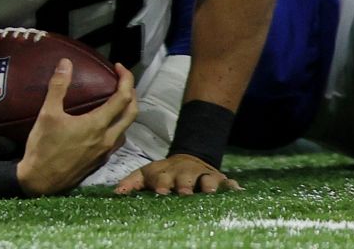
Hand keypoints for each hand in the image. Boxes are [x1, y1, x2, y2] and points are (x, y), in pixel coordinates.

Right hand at [16, 58, 137, 196]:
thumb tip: (65, 63)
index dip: (126, 78)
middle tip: (121, 80)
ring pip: (126, 128)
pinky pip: (117, 140)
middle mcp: (107, 139)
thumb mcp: (47, 114)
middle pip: (132, 113)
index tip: (118, 66)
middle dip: (131, 93)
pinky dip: (117, 126)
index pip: (123, 97)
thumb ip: (58, 86)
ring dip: (126, 112)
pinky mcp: (99, 162)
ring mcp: (105, 152)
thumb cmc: (43, 147)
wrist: (39, 182)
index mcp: (98, 125)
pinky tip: (103, 123)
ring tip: (114, 99)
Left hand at [114, 153, 241, 195]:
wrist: (188, 159)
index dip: (162, 183)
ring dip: (209, 184)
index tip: (161, 191)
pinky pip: (227, 182)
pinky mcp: (219, 179)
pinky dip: (232, 186)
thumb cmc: (164, 173)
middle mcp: (185, 173)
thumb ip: (131, 183)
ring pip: (207, 179)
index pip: (162, 176)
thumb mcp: (146, 174)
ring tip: (211, 192)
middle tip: (185, 193)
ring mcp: (203, 175)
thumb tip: (116, 194)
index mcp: (166, 173)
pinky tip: (237, 190)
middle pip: (186, 177)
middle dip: (185, 184)